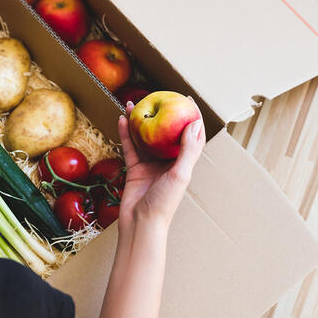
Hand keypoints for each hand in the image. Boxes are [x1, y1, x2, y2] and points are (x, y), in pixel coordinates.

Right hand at [117, 99, 205, 228]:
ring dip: (139, 120)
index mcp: (183, 163)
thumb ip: (187, 149)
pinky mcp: (134, 168)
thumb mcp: (180, 174)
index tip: (187, 98)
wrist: (141, 222)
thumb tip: (195, 123)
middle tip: (156, 95)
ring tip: (132, 103)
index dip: (191, 116)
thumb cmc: (165, 202)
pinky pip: (129, 146)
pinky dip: (125, 133)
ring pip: (144, 136)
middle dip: (161, 113)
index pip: (190, 135)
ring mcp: (150, 164)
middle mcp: (167, 161)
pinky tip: (122, 120)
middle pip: (164, 132)